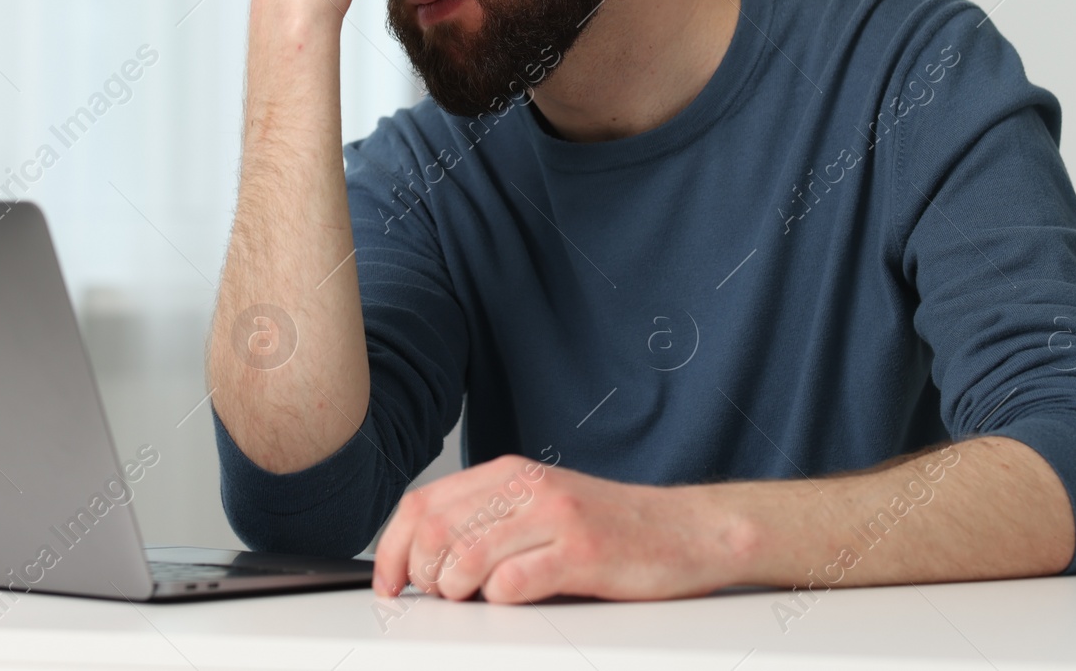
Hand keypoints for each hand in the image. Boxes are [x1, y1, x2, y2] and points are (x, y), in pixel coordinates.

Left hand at [372, 454, 740, 603]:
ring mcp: (555, 519)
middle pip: (435, 531)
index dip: (392, 547)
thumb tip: (423, 558)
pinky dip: (500, 601)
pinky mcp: (581, 554)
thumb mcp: (541, 507)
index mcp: (511, 474)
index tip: (388, 581)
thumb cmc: (612, 527)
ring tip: (474, 600)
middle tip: (438, 597)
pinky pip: (512, 585)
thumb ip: (488, 520)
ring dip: (456, 591)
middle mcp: (528, 488)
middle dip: (422, 575)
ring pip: (465, 558)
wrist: (687, 530)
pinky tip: (516, 598)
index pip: (424, 503)